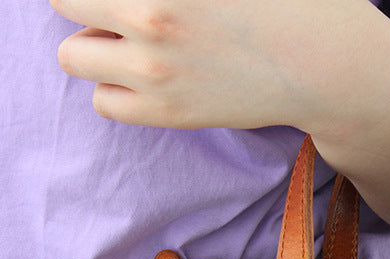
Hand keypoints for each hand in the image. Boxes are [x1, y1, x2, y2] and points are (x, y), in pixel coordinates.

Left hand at [51, 0, 381, 129]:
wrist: (319, 62)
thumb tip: (150, 3)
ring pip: (71, 56)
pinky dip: (115, 90)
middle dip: (90, 5)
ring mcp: (153, 65)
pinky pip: (103, 102)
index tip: (123, 4)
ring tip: (133, 48)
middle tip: (126, 13)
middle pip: (64, 0)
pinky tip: (147, 80)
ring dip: (94, 48)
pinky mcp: (167, 110)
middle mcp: (147, 9)